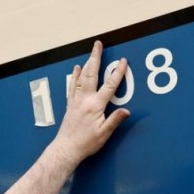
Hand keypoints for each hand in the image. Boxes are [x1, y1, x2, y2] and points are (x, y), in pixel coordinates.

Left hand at [52, 40, 129, 165]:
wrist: (66, 148)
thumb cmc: (86, 143)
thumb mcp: (104, 133)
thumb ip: (115, 120)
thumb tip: (126, 111)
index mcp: (95, 105)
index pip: (110, 85)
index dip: (118, 73)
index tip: (123, 62)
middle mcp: (84, 99)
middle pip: (92, 73)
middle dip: (96, 57)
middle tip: (98, 45)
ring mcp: (76, 101)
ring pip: (81, 77)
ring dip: (87, 63)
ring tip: (90, 54)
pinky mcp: (70, 105)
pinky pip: (72, 86)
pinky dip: (75, 76)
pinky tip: (76, 69)